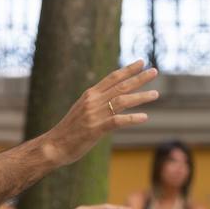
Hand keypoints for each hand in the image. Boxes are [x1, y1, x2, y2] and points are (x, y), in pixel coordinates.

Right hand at [44, 61, 158, 165]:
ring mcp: (94, 114)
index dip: (128, 69)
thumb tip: (112, 99)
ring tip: (156, 94)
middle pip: (120, 86)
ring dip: (140, 96)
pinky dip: (132, 118)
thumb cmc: (69, 130)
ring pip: (122, 101)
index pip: (112, 78)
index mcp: (90, 95)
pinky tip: (145, 117)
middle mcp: (93, 101)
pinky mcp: (95, 129)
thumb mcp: (82, 110)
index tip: (141, 62)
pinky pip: (117, 121)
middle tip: (154, 71)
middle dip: (139, 78)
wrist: (53, 146)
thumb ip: (96, 103)